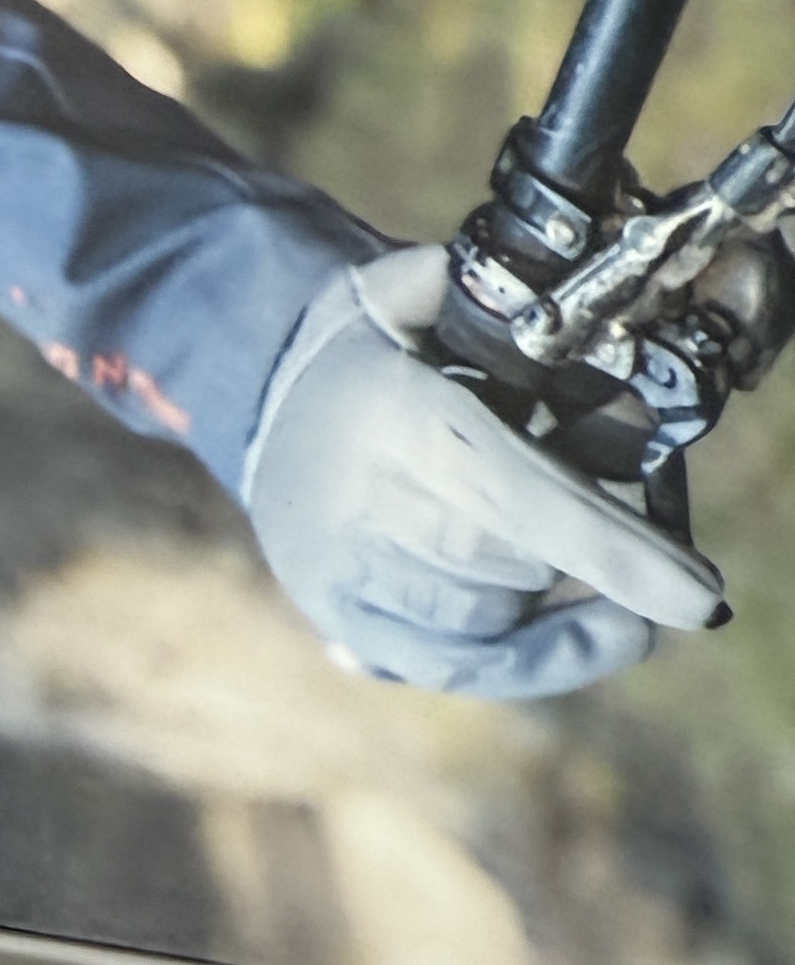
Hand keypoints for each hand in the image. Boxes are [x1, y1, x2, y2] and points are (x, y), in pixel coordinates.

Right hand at [242, 244, 724, 698]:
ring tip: (580, 551)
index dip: (611, 551)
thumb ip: (493, 303)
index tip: (696, 598)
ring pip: (491, 619)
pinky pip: (458, 669)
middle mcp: (359, 507)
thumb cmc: (372, 346)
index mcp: (394, 418)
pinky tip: (602, 632)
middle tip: (630, 513)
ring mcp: (343, 575)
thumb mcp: (416, 294)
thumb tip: (581, 328)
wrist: (267, 400)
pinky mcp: (341, 621)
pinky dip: (538, 658)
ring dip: (555, 593)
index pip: (517, 498)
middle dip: (591, 550)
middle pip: (516, 565)